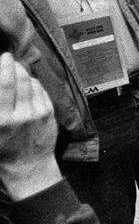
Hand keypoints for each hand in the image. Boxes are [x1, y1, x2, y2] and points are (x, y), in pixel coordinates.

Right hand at [0, 53, 61, 200]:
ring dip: (25, 73)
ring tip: (18, 69)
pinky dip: (35, 84)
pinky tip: (29, 84)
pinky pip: (42, 91)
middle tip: (9, 60)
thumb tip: (2, 83)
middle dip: (15, 66)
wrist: (27, 167)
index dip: (5, 67)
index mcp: (1, 120)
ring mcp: (38, 114)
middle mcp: (20, 115)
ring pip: (32, 84)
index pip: (4, 86)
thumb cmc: (3, 150)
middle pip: (20, 81)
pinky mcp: (49, 114)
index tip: (4, 57)